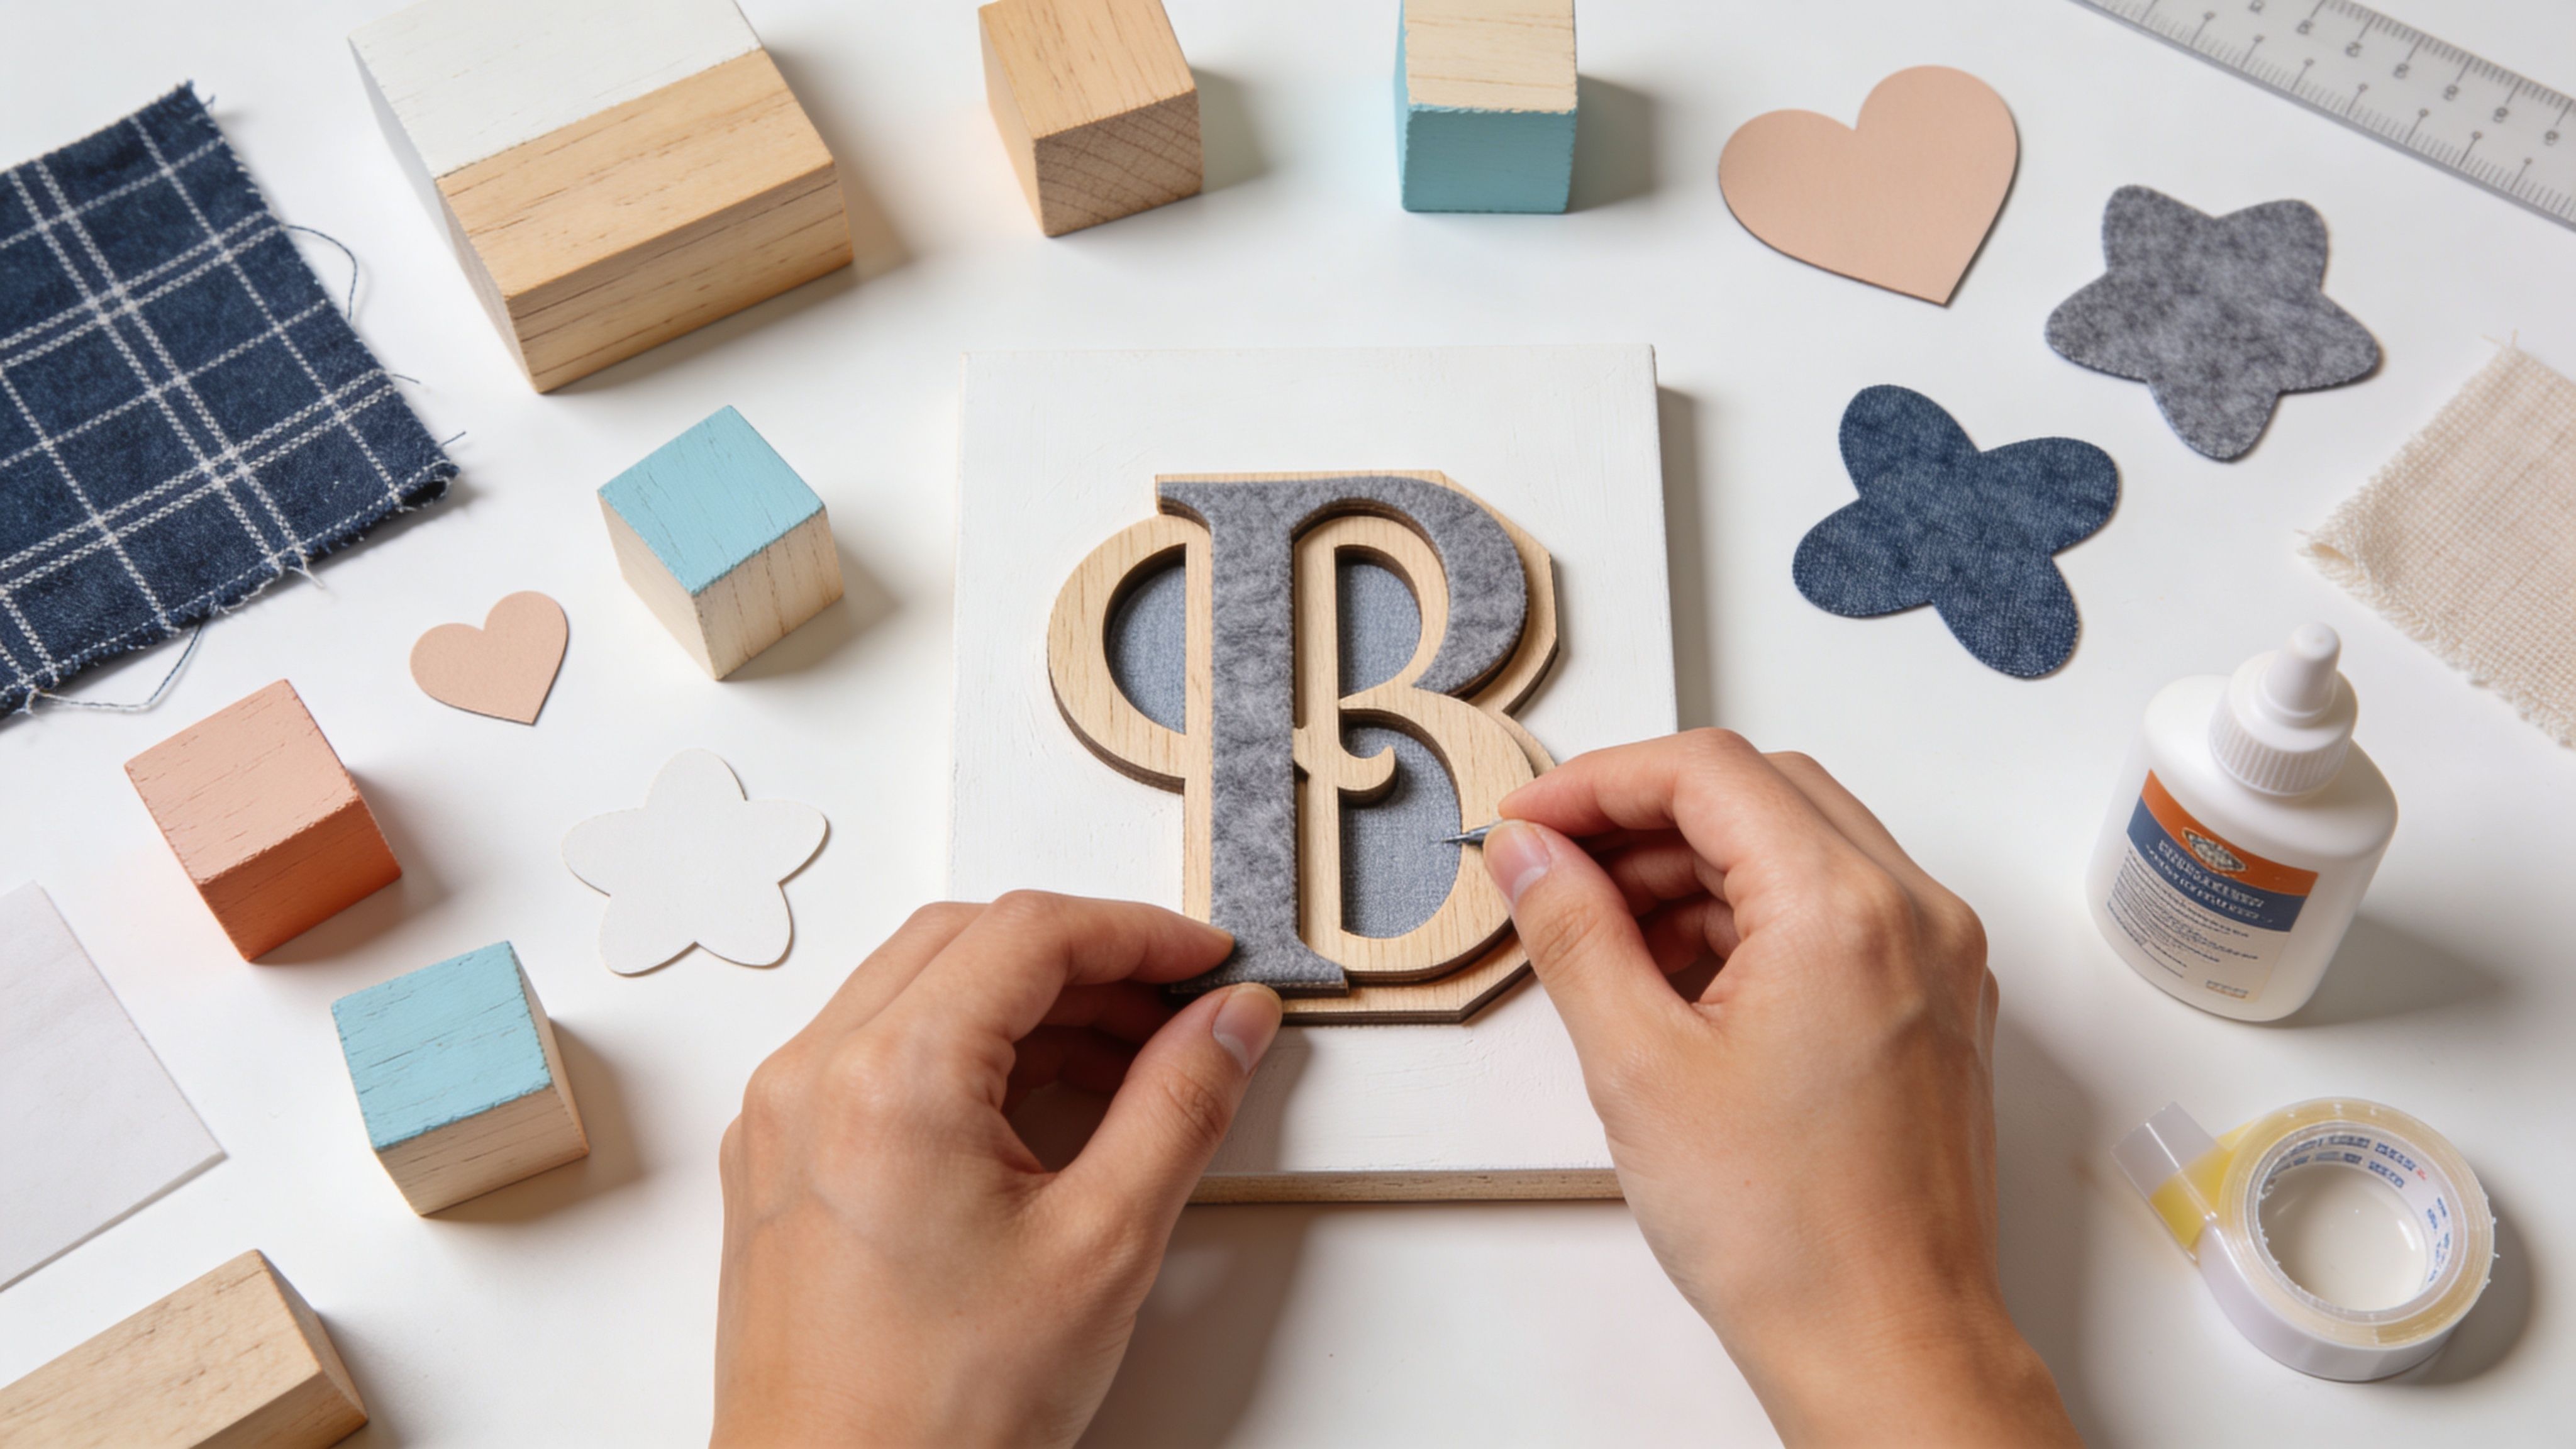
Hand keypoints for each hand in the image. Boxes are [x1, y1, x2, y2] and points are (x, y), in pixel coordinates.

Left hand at [711, 893, 1282, 1447]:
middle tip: (1180, 1010)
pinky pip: (878, 1053)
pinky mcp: (779, 1162)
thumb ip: (1179, 1108)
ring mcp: (784, 1118)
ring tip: (1130, 1065)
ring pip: (919, 991)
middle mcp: (815, 1077)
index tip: (1208, 963)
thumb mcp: (1103, 1247)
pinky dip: (968, 1052)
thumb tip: (1228, 1023)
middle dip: (1086, 960)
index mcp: (891, 1077)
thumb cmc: (938, 1413)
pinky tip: (1042, 1108)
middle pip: (969, 942)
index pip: (1031, 933)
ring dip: (1029, 1005)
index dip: (1138, 933)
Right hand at [1482, 731, 2075, 1445]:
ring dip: (1693, 867)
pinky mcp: (1934, 1004)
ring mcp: (1936, 959)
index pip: (1708, 772)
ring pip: (1799, 846)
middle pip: (1760, 793)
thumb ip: (1572, 932)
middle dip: (1643, 817)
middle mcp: (1913, 914)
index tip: (1531, 822)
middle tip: (1553, 866)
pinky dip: (1749, 915)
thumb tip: (1530, 855)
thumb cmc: (1789, 1235)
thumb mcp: (1637, 1064)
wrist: (1885, 1345)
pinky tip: (1673, 972)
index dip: (1599, 782)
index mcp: (1845, 910)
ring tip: (1600, 930)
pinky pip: (1836, 909)